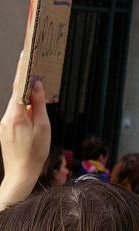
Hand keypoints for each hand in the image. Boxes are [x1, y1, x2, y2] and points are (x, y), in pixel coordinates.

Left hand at [0, 56, 50, 207]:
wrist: (21, 174)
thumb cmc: (35, 152)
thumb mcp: (43, 126)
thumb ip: (39, 104)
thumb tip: (37, 85)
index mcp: (16, 116)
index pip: (18, 87)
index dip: (22, 71)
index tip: (25, 56)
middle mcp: (6, 118)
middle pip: (17, 95)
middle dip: (27, 85)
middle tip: (36, 70)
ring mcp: (3, 124)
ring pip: (16, 105)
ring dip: (27, 100)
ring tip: (39, 98)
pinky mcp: (4, 130)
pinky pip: (14, 114)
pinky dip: (23, 110)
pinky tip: (33, 115)